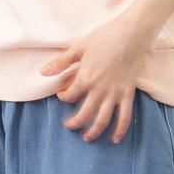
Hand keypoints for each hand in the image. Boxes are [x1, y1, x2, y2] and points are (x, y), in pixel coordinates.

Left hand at [38, 12, 155, 143]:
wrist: (130, 35)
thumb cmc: (104, 37)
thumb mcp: (79, 48)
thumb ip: (61, 62)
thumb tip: (42, 72)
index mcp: (85, 78)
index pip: (69, 96)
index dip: (63, 97)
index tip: (61, 95)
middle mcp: (99, 90)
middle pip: (84, 114)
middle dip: (74, 123)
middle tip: (69, 126)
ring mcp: (114, 94)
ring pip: (102, 120)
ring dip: (93, 132)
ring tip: (87, 138)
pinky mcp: (128, 94)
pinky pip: (124, 116)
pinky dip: (120, 130)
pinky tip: (114, 139)